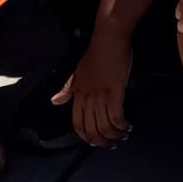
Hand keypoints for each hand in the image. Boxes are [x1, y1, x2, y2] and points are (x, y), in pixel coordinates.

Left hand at [60, 25, 136, 147]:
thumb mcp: (78, 71)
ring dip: (115, 135)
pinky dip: (122, 125)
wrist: (110, 37)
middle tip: (112, 144)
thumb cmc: (97, 51)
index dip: (86, 137)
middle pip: (92, 129)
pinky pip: (116, 116)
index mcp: (78, 92)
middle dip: (102, 142)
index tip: (96, 142)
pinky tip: (127, 126)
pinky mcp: (115, 90)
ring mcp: (101, 94)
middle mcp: (87, 96)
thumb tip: (55, 101)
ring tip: (123, 135)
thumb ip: (67, 88)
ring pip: (104, 126)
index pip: (77, 123)